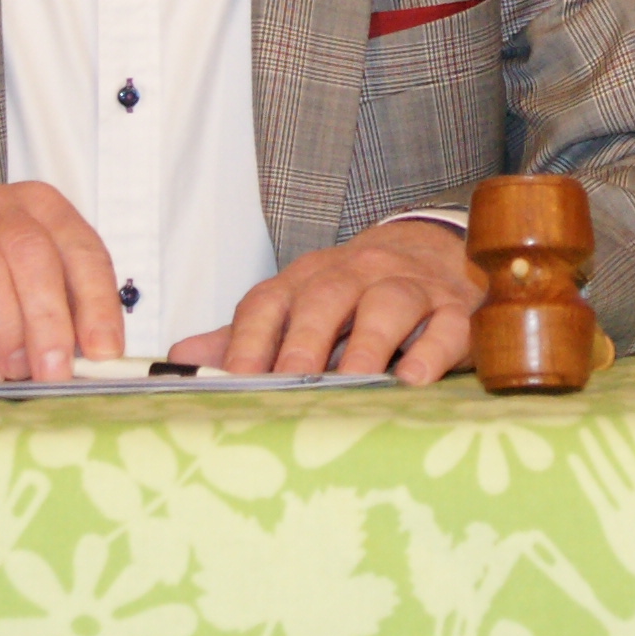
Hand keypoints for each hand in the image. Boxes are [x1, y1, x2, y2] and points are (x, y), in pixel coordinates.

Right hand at [0, 181, 125, 382]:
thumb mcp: (35, 300)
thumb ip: (67, 316)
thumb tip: (98, 359)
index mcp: (37, 206)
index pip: (79, 246)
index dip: (97, 301)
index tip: (104, 351)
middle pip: (29, 251)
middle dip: (50, 318)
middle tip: (56, 371)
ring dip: (6, 326)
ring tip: (17, 371)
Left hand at [171, 217, 483, 382]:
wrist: (436, 249)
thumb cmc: (355, 294)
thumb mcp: (297, 305)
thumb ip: (245, 335)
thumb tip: (178, 358)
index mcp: (306, 280)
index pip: (268, 303)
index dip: (249, 343)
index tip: (234, 383)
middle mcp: (356, 276)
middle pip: (326, 299)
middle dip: (306, 342)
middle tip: (292, 383)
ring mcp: (409, 289)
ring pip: (388, 306)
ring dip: (368, 346)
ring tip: (354, 385)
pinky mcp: (455, 309)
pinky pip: (447, 326)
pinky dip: (432, 351)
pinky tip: (415, 379)